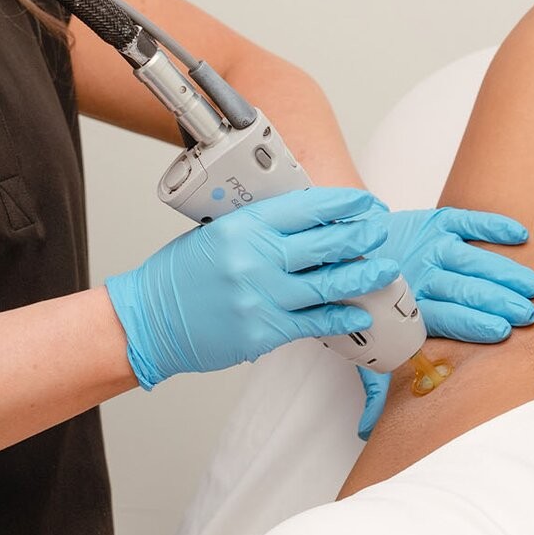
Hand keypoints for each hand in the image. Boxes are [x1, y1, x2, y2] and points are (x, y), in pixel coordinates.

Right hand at [106, 187, 399, 388]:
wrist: (147, 321)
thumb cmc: (178, 278)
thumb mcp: (214, 235)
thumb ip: (256, 229)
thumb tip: (304, 224)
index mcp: (242, 227)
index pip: (305, 207)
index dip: (342, 204)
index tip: (364, 203)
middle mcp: (255, 258)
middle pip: (324, 242)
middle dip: (360, 236)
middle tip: (380, 232)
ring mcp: (261, 296)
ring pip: (328, 283)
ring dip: (363, 275)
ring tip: (386, 269)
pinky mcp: (263, 331)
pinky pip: (314, 322)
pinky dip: (341, 317)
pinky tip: (360, 313)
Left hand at [353, 207, 533, 438]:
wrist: (344, 251)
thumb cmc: (367, 306)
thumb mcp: (366, 346)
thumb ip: (374, 386)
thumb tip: (365, 433)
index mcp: (406, 308)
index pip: (445, 315)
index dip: (473, 322)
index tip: (501, 330)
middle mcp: (421, 273)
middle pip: (464, 288)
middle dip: (498, 301)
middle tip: (528, 313)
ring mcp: (430, 245)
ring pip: (472, 258)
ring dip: (505, 271)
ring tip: (533, 286)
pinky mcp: (435, 222)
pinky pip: (467, 221)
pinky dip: (493, 226)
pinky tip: (521, 236)